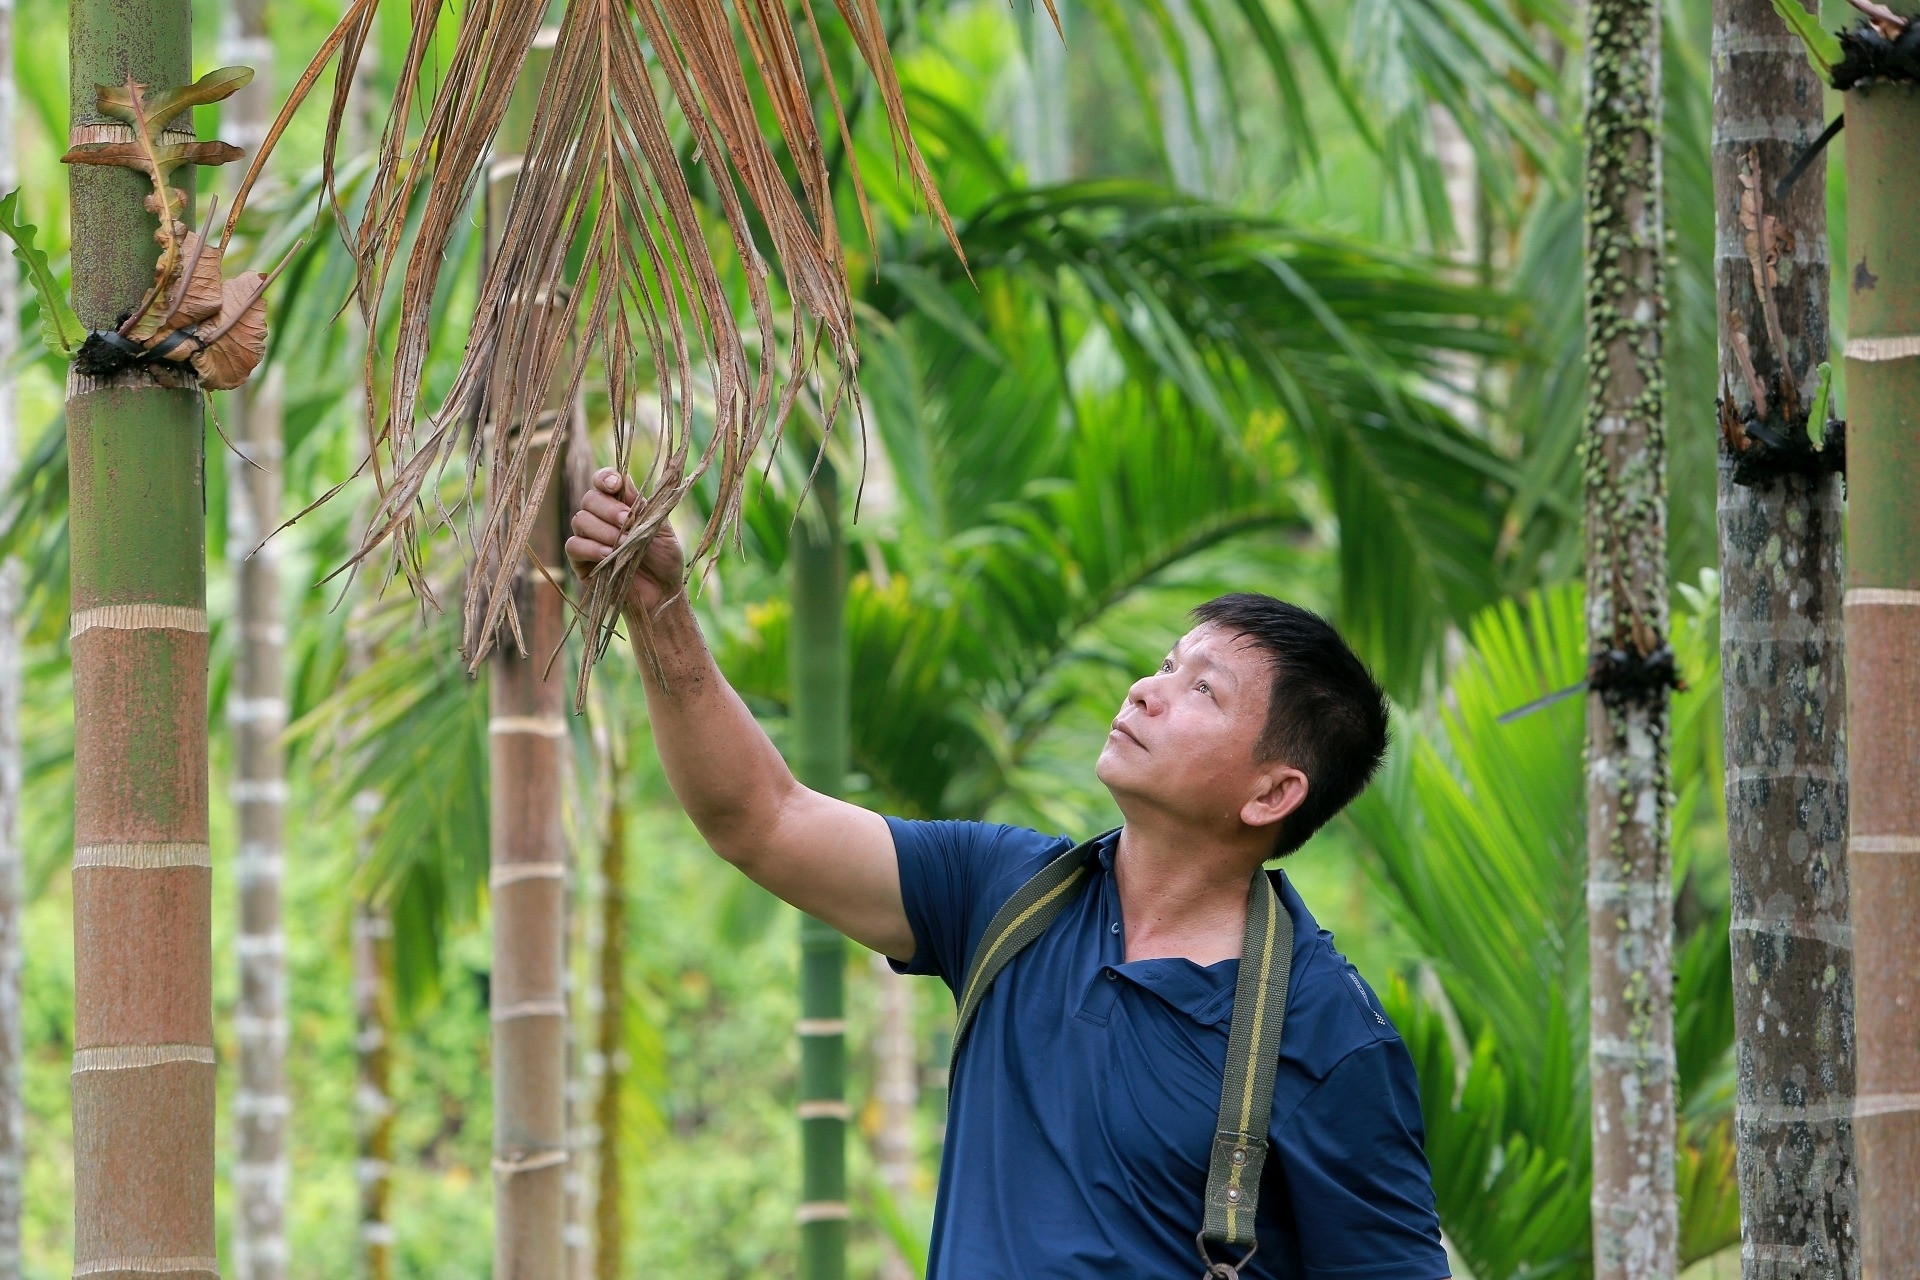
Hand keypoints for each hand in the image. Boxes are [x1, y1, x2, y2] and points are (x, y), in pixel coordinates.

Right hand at [566, 468, 685, 617]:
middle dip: (608, 508)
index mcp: (620, 505)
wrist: (662, 593)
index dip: (604, 478)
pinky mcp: (580, 561)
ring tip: (623, 543)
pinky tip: (609, 555)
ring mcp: (588, 538)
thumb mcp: (660, 528)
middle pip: (589, 499)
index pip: (603, 482)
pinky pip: (574, 545)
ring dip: (603, 530)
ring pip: (580, 520)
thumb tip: (624, 479)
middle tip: (627, 520)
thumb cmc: (664, 560)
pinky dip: (591, 547)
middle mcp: (600, 518)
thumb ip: (642, 505)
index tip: (615, 485)